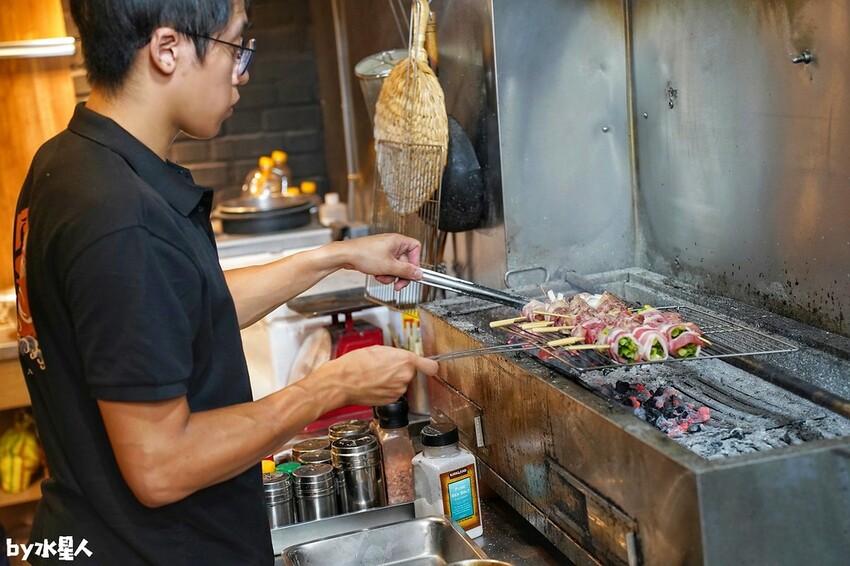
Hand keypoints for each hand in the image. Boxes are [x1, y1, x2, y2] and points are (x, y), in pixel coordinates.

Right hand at [312, 345, 438, 406]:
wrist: (342, 382)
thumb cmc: (356, 363)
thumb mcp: (379, 349)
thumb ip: (396, 355)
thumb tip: (402, 359)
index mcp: (405, 361)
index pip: (430, 366)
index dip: (429, 366)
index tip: (430, 366)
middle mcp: (405, 377)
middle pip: (411, 373)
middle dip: (402, 370)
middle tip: (386, 366)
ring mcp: (399, 391)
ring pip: (402, 384)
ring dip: (393, 380)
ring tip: (376, 375)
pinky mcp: (391, 400)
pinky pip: (394, 393)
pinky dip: (387, 389)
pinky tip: (375, 384)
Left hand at [338, 234, 422, 290]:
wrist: (345, 255)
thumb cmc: (363, 254)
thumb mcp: (389, 266)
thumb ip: (406, 271)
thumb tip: (419, 274)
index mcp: (398, 241)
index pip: (416, 248)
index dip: (416, 261)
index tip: (412, 273)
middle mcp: (392, 244)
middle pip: (406, 262)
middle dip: (401, 275)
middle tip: (398, 285)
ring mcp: (385, 250)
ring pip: (396, 267)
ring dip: (390, 275)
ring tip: (381, 276)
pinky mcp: (378, 257)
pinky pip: (387, 267)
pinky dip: (383, 273)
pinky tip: (376, 274)